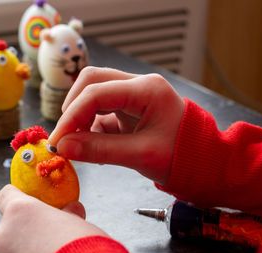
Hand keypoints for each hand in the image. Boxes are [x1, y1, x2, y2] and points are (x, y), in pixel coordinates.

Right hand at [48, 67, 184, 184]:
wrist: (204, 163)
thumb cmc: (182, 157)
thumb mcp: (140, 156)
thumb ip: (100, 150)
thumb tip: (63, 148)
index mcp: (147, 90)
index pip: (96, 93)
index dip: (71, 116)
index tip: (57, 142)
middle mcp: (139, 85)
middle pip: (91, 81)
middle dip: (72, 109)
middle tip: (64, 137)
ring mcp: (133, 95)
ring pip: (93, 93)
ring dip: (80, 116)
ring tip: (78, 144)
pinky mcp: (129, 108)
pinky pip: (100, 110)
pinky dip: (90, 127)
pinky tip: (93, 147)